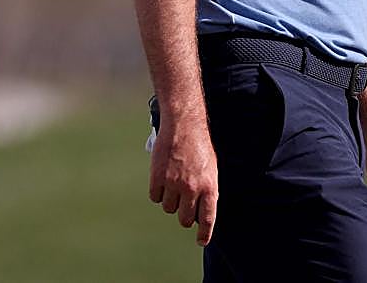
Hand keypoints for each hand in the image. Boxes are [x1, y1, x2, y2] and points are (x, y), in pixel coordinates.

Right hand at [148, 122, 218, 245]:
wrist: (183, 125)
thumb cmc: (199, 146)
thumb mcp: (211, 169)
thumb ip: (208, 190)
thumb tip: (203, 212)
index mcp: (209, 187)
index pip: (207, 219)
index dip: (204, 234)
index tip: (201, 241)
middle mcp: (192, 188)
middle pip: (185, 219)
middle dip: (184, 216)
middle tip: (183, 206)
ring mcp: (173, 183)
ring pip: (168, 208)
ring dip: (170, 201)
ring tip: (172, 186)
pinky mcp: (157, 176)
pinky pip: (155, 197)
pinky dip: (157, 192)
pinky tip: (161, 181)